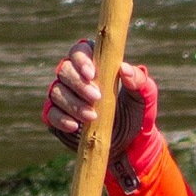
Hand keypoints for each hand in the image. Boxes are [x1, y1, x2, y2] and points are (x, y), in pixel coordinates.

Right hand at [44, 44, 162, 193]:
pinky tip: (75, 126)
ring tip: (92, 117)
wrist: (128, 143)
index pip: (79, 51)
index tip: (92, 74)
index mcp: (95, 63)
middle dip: (79, 84)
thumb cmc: (135, 113)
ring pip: (57, 92)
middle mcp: (75, 76)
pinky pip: (51, 113)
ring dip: (74, 104)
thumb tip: (124, 68)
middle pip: (65, 70)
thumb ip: (139, 80)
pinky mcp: (57, 116)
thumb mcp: (143, 97)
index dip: (82, 60)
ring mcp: (64, 96)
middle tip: (96, 98)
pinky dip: (62, 119)